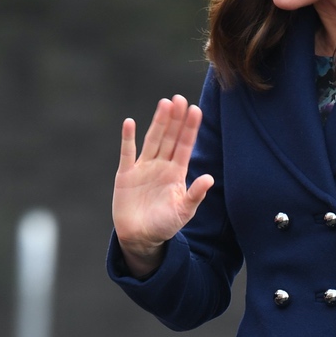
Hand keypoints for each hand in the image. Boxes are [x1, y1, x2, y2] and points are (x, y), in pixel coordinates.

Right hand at [112, 94, 213, 277]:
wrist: (140, 237)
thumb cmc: (164, 225)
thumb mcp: (183, 212)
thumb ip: (195, 195)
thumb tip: (209, 178)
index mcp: (176, 173)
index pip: (185, 146)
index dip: (190, 128)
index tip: (195, 110)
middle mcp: (161, 166)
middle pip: (170, 137)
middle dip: (175, 119)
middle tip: (180, 99)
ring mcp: (143, 168)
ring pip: (152, 140)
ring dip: (158, 123)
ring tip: (165, 104)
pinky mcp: (126, 174)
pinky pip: (127, 153)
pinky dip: (128, 139)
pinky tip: (130, 123)